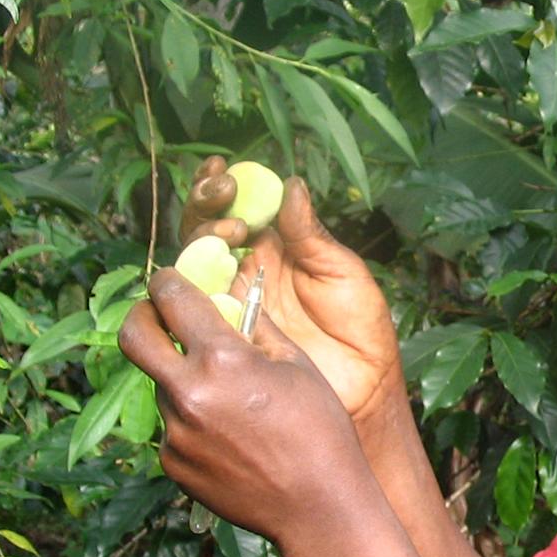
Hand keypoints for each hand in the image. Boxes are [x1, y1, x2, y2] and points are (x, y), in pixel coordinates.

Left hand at [119, 268, 377, 541]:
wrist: (318, 507)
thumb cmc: (321, 431)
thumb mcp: (298, 366)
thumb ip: (255, 328)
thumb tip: (228, 300)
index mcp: (222, 359)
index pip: (173, 299)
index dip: (168, 282)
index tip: (170, 281)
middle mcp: (187, 392)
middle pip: (134, 336)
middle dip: (142, 315)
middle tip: (159, 316)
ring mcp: (174, 431)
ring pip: (161, 384)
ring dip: (181, 376)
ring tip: (230, 398)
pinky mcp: (172, 462)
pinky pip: (173, 425)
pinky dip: (193, 418)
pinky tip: (232, 436)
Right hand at [180, 157, 403, 428]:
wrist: (364, 386)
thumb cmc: (362, 325)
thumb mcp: (341, 271)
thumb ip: (311, 234)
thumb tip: (291, 183)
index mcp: (275, 247)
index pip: (238, 207)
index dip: (222, 186)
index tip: (223, 169)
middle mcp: (245, 270)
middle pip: (205, 229)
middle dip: (206, 204)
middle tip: (222, 192)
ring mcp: (229, 302)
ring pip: (194, 263)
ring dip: (201, 236)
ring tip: (232, 229)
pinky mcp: (222, 335)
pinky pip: (194, 309)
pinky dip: (192, 288)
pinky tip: (212, 271)